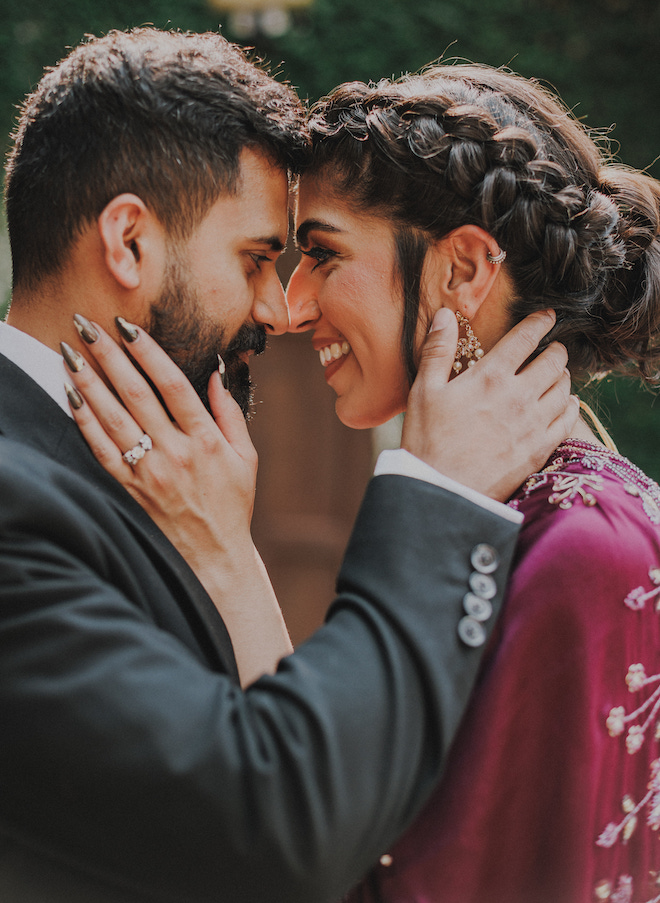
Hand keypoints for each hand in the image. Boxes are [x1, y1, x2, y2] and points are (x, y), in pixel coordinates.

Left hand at [63, 317, 291, 683]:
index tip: (127, 326)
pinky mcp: (130, 489)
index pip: (172, 384)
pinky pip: (100, 450)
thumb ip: (230, 413)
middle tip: (87, 324)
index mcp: (206, 440)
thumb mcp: (246, 457)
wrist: (213, 556)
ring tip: (69, 351)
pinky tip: (70, 396)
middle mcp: (175, 452)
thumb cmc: (233, 504)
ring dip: (88, 381)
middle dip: (109, 355)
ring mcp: (149, 471)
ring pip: (112, 417)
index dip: (148, 352)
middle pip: (135, 393)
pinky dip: (84, 422)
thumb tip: (217, 371)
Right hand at [401, 309, 579, 501]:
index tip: (547, 316)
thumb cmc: (427, 440)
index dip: (540, 322)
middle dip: (556, 349)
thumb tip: (444, 314)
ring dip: (564, 376)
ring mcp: (533, 424)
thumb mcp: (423, 391)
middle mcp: (518, 396)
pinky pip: (568, 420)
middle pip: (553, 361)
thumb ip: (437, 350)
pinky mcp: (539, 449)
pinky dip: (570, 406)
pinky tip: (567, 404)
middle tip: (553, 348)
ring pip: (564, 388)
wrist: (442, 491)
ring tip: (558, 373)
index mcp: (489, 376)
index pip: (525, 338)